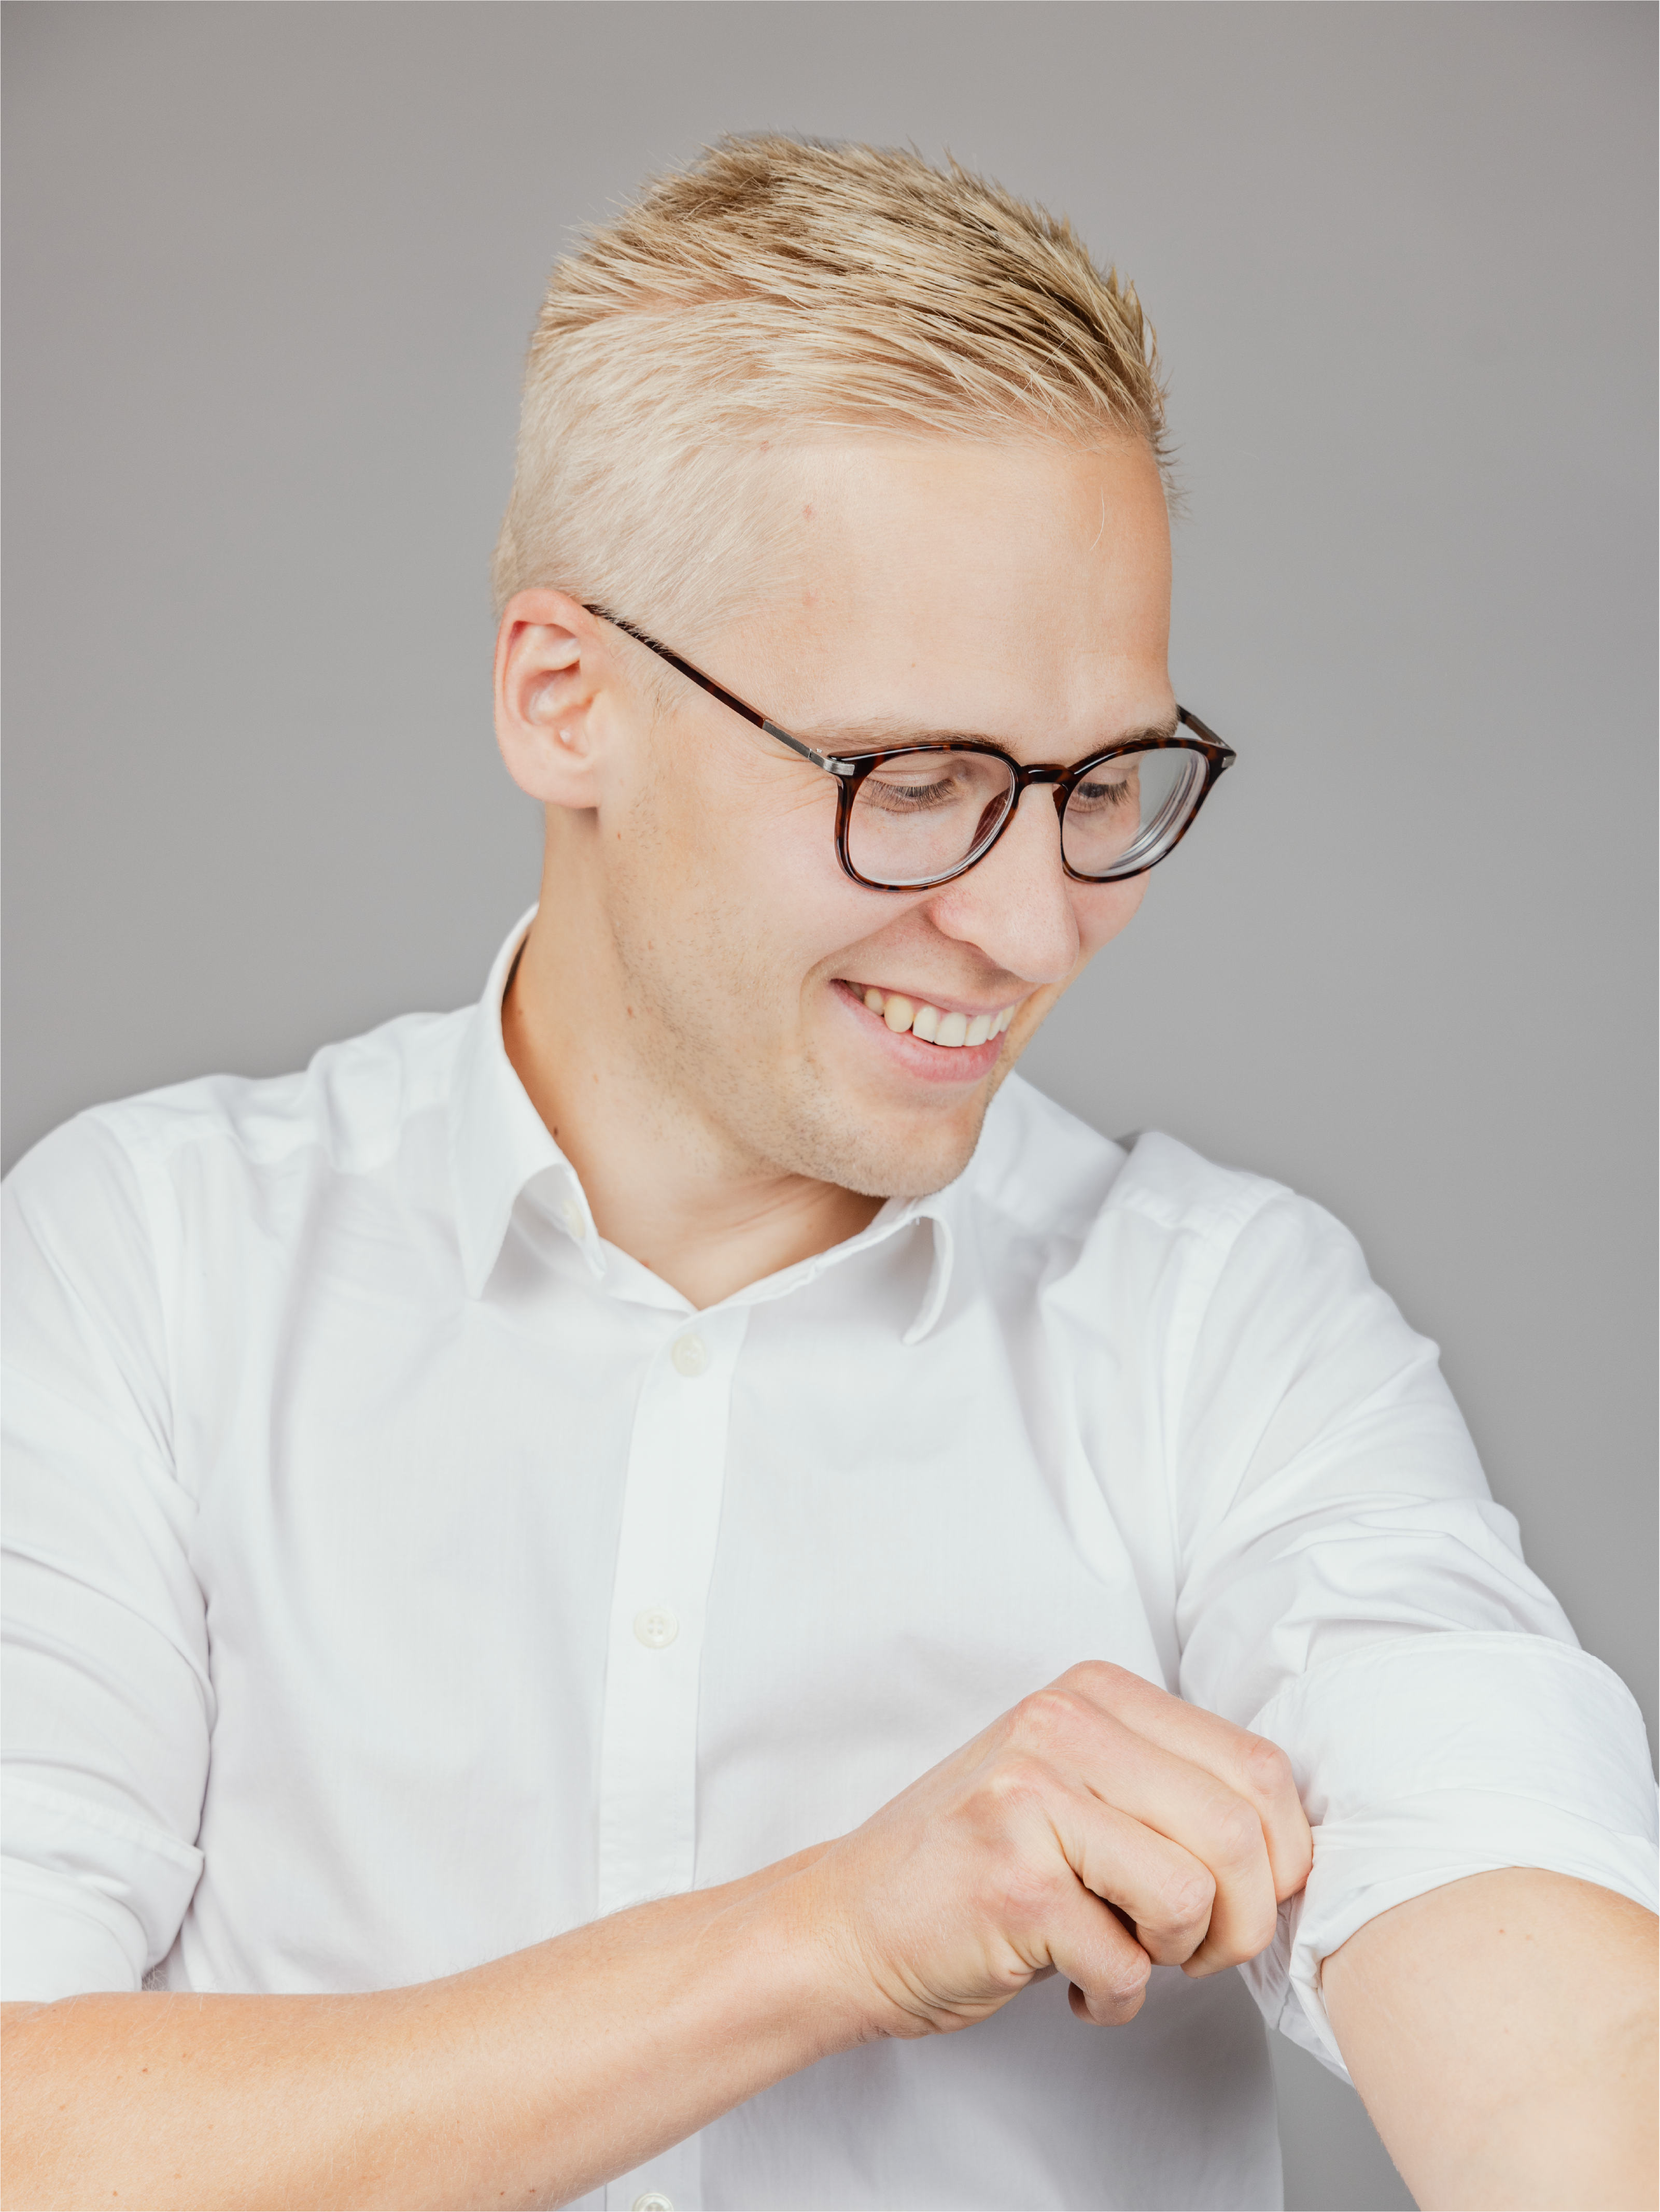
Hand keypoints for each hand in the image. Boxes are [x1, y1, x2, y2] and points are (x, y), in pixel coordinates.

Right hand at [802, 1661, 1311, 2035]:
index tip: (1237, 1900)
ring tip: (1129, 1955)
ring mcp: (1032, 1795)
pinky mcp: (1012, 1879)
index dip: (1279, 1859)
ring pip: (1195, 1894)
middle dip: (1240, 1921)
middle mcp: (1064, 1724)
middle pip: (1241, 1832)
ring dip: (1179, 1958)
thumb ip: (1173, 1790)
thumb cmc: (982, 1864)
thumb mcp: (1082, 1788)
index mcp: (1095, 1693)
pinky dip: (1116, 1998)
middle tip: (1191, 1949)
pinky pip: (1128, 1962)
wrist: (849, 1921)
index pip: (1259, 1766)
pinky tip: (1072, 1982)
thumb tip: (1295, 1851)